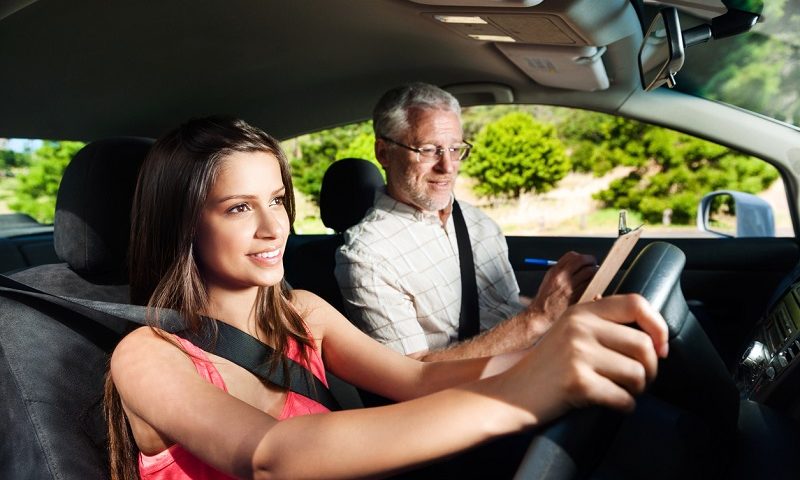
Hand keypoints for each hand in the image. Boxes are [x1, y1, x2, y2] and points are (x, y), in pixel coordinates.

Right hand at [503, 294, 668, 426]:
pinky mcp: (578, 382)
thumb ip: (601, 325)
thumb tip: (651, 335)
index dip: (658, 326)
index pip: (636, 303)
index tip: (661, 347)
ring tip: (623, 391)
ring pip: (638, 373)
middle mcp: (580, 327)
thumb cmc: (546, 368)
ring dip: (638, 390)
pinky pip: (623, 398)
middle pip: (644, 344)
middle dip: (651, 369)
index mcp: (581, 312)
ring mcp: (578, 354)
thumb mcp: (569, 332)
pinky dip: (625, 406)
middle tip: (641, 380)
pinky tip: (613, 404)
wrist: (510, 394)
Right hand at [526, 251, 596, 326]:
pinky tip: (592, 287)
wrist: (541, 316)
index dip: (582, 257)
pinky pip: (591, 286)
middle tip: (594, 265)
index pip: (572, 256)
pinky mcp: (577, 297)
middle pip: (583, 261)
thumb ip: (561, 270)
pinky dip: (594, 284)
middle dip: (591, 262)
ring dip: (594, 273)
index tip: (586, 260)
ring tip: (593, 277)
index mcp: (555, 272)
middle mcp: (562, 278)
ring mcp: (571, 287)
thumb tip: (576, 264)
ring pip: (590, 273)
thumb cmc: (545, 300)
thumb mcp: (549, 279)